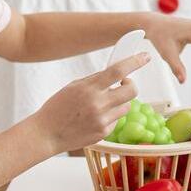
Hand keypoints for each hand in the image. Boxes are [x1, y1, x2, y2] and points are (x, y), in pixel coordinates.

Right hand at [33, 53, 148, 152]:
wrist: (46, 134)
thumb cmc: (58, 108)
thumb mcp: (73, 87)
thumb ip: (95, 80)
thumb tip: (116, 73)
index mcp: (89, 88)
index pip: (118, 71)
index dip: (134, 61)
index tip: (145, 56)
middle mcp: (98, 104)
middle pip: (132, 90)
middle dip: (131, 84)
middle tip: (124, 83)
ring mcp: (102, 120)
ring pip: (126, 106)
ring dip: (120, 102)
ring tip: (103, 104)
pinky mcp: (104, 133)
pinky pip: (117, 120)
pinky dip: (110, 117)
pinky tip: (94, 119)